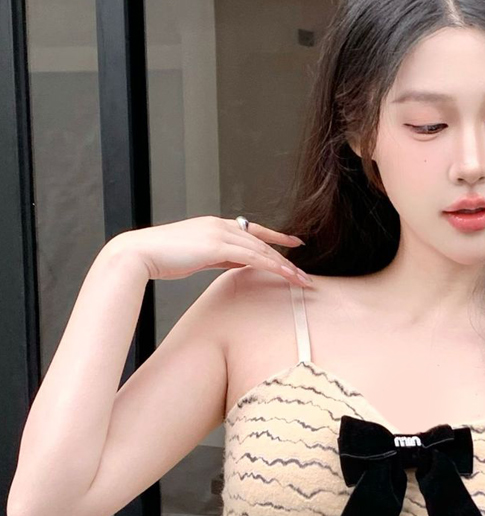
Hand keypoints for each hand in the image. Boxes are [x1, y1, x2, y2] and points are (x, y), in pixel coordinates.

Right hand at [104, 215, 311, 284]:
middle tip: (304, 274)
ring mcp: (219, 232)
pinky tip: (285, 275)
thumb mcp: (197, 257)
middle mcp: (220, 225)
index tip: (294, 242)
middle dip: (286, 258)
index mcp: (215, 225)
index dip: (276, 236)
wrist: (139, 254)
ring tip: (301, 281)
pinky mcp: (217, 245)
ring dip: (284, 266)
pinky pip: (253, 256)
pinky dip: (272, 265)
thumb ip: (219, 257)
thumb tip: (237, 263)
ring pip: (262, 249)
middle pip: (262, 242)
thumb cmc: (162, 258)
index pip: (253, 230)